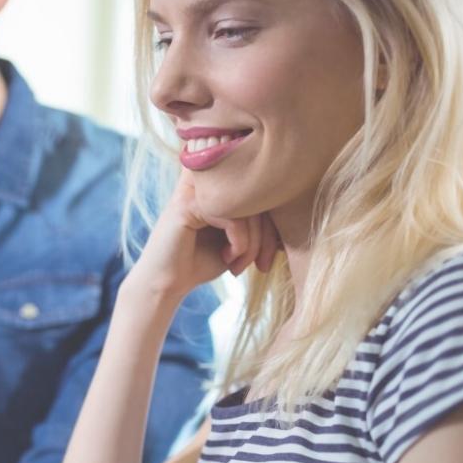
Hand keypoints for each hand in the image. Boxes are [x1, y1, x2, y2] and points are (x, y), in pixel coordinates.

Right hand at [129, 171, 279, 299]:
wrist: (166, 283)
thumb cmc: (201, 261)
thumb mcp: (238, 239)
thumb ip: (258, 221)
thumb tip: (296, 211)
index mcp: (217, 184)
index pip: (261, 190)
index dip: (274, 222)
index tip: (268, 255)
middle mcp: (206, 179)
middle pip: (258, 196)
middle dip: (267, 235)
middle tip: (261, 263)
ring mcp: (194, 189)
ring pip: (247, 207)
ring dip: (252, 244)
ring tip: (240, 265)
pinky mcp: (187, 204)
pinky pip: (232, 217)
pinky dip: (239, 244)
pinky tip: (229, 259)